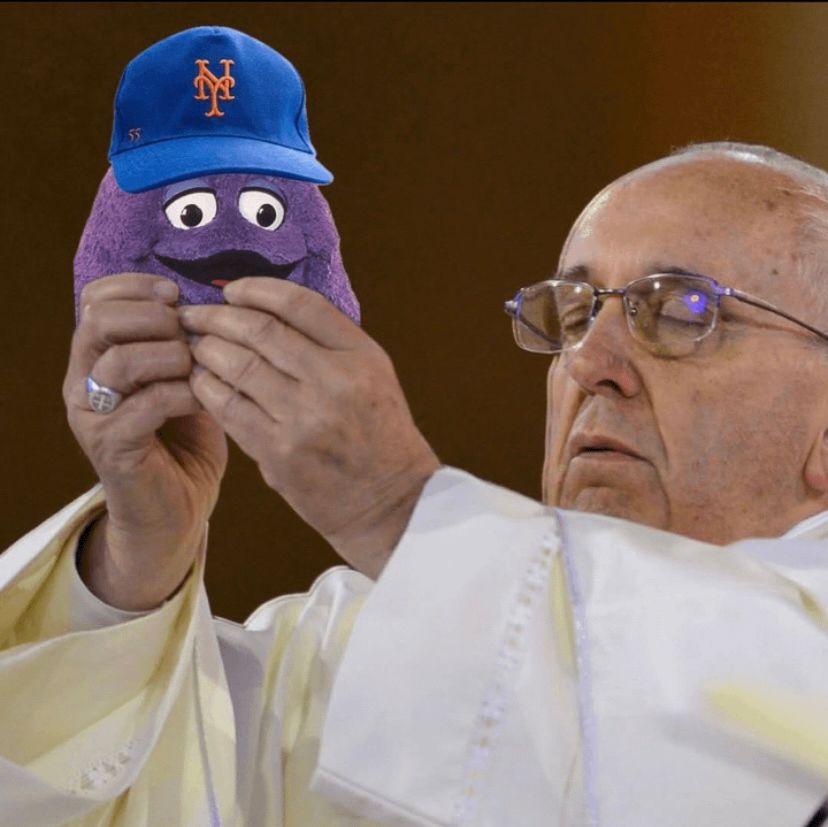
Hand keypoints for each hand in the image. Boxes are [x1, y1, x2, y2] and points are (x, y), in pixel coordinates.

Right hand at [64, 274, 227, 609]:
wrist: (176, 510)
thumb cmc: (185, 441)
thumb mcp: (185, 381)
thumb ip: (184, 345)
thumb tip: (207, 308)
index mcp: (97, 357)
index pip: (96, 299)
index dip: (136, 287)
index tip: (176, 294)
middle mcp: (83, 381)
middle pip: (100, 321)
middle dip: (153, 317)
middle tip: (188, 334)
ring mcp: (92, 415)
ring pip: (119, 362)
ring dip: (170, 356)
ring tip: (199, 368)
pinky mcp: (111, 447)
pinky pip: (145, 405)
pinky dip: (182, 394)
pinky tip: (205, 399)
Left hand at [179, 278, 439, 578]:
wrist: (390, 501)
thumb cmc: (379, 434)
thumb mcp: (373, 375)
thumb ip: (329, 343)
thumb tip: (265, 311)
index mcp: (360, 356)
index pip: (299, 304)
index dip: (257, 289)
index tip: (232, 290)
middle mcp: (333, 381)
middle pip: (259, 330)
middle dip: (217, 316)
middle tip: (194, 314)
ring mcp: (303, 418)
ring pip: (237, 366)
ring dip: (206, 349)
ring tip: (195, 346)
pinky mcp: (278, 452)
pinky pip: (228, 408)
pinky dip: (207, 388)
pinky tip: (200, 380)